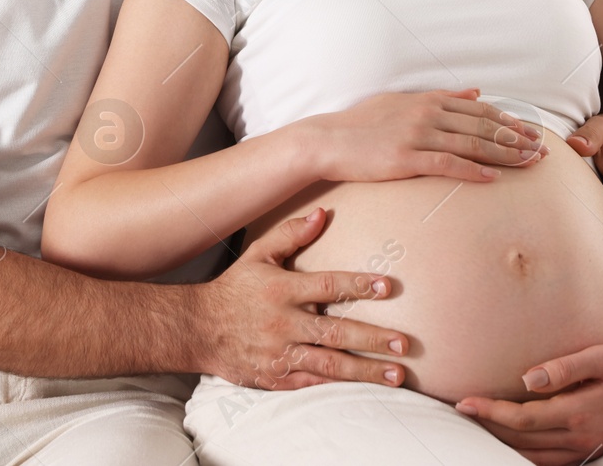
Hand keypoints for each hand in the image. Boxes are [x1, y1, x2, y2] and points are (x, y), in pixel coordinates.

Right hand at [193, 208, 409, 389]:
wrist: (198, 328)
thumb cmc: (235, 288)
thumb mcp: (258, 254)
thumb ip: (290, 233)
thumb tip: (322, 214)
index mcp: (282, 290)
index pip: (327, 286)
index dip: (358, 285)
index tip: (387, 287)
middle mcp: (284, 323)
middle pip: (335, 332)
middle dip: (373, 338)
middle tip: (404, 344)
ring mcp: (280, 354)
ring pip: (330, 365)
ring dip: (366, 370)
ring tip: (397, 374)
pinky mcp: (276, 377)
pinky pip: (312, 383)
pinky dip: (339, 386)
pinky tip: (365, 388)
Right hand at [299, 87, 546, 184]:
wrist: (329, 140)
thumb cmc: (364, 123)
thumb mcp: (403, 101)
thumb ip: (442, 97)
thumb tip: (475, 91)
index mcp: (429, 99)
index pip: (480, 110)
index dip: (510, 122)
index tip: (533, 133)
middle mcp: (428, 113)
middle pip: (483, 126)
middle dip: (518, 139)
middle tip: (544, 151)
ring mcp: (417, 135)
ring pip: (472, 144)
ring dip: (505, 155)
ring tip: (529, 164)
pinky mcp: (407, 158)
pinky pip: (447, 164)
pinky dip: (472, 169)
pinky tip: (492, 178)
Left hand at [456, 343, 602, 463]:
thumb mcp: (601, 356)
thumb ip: (564, 368)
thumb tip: (526, 379)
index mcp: (579, 413)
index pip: (523, 418)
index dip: (491, 412)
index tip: (465, 402)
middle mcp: (580, 437)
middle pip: (522, 440)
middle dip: (489, 428)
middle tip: (462, 412)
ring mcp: (587, 448)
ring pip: (533, 455)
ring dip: (503, 443)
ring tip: (479, 425)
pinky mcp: (591, 450)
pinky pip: (550, 460)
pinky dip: (526, 453)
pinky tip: (512, 441)